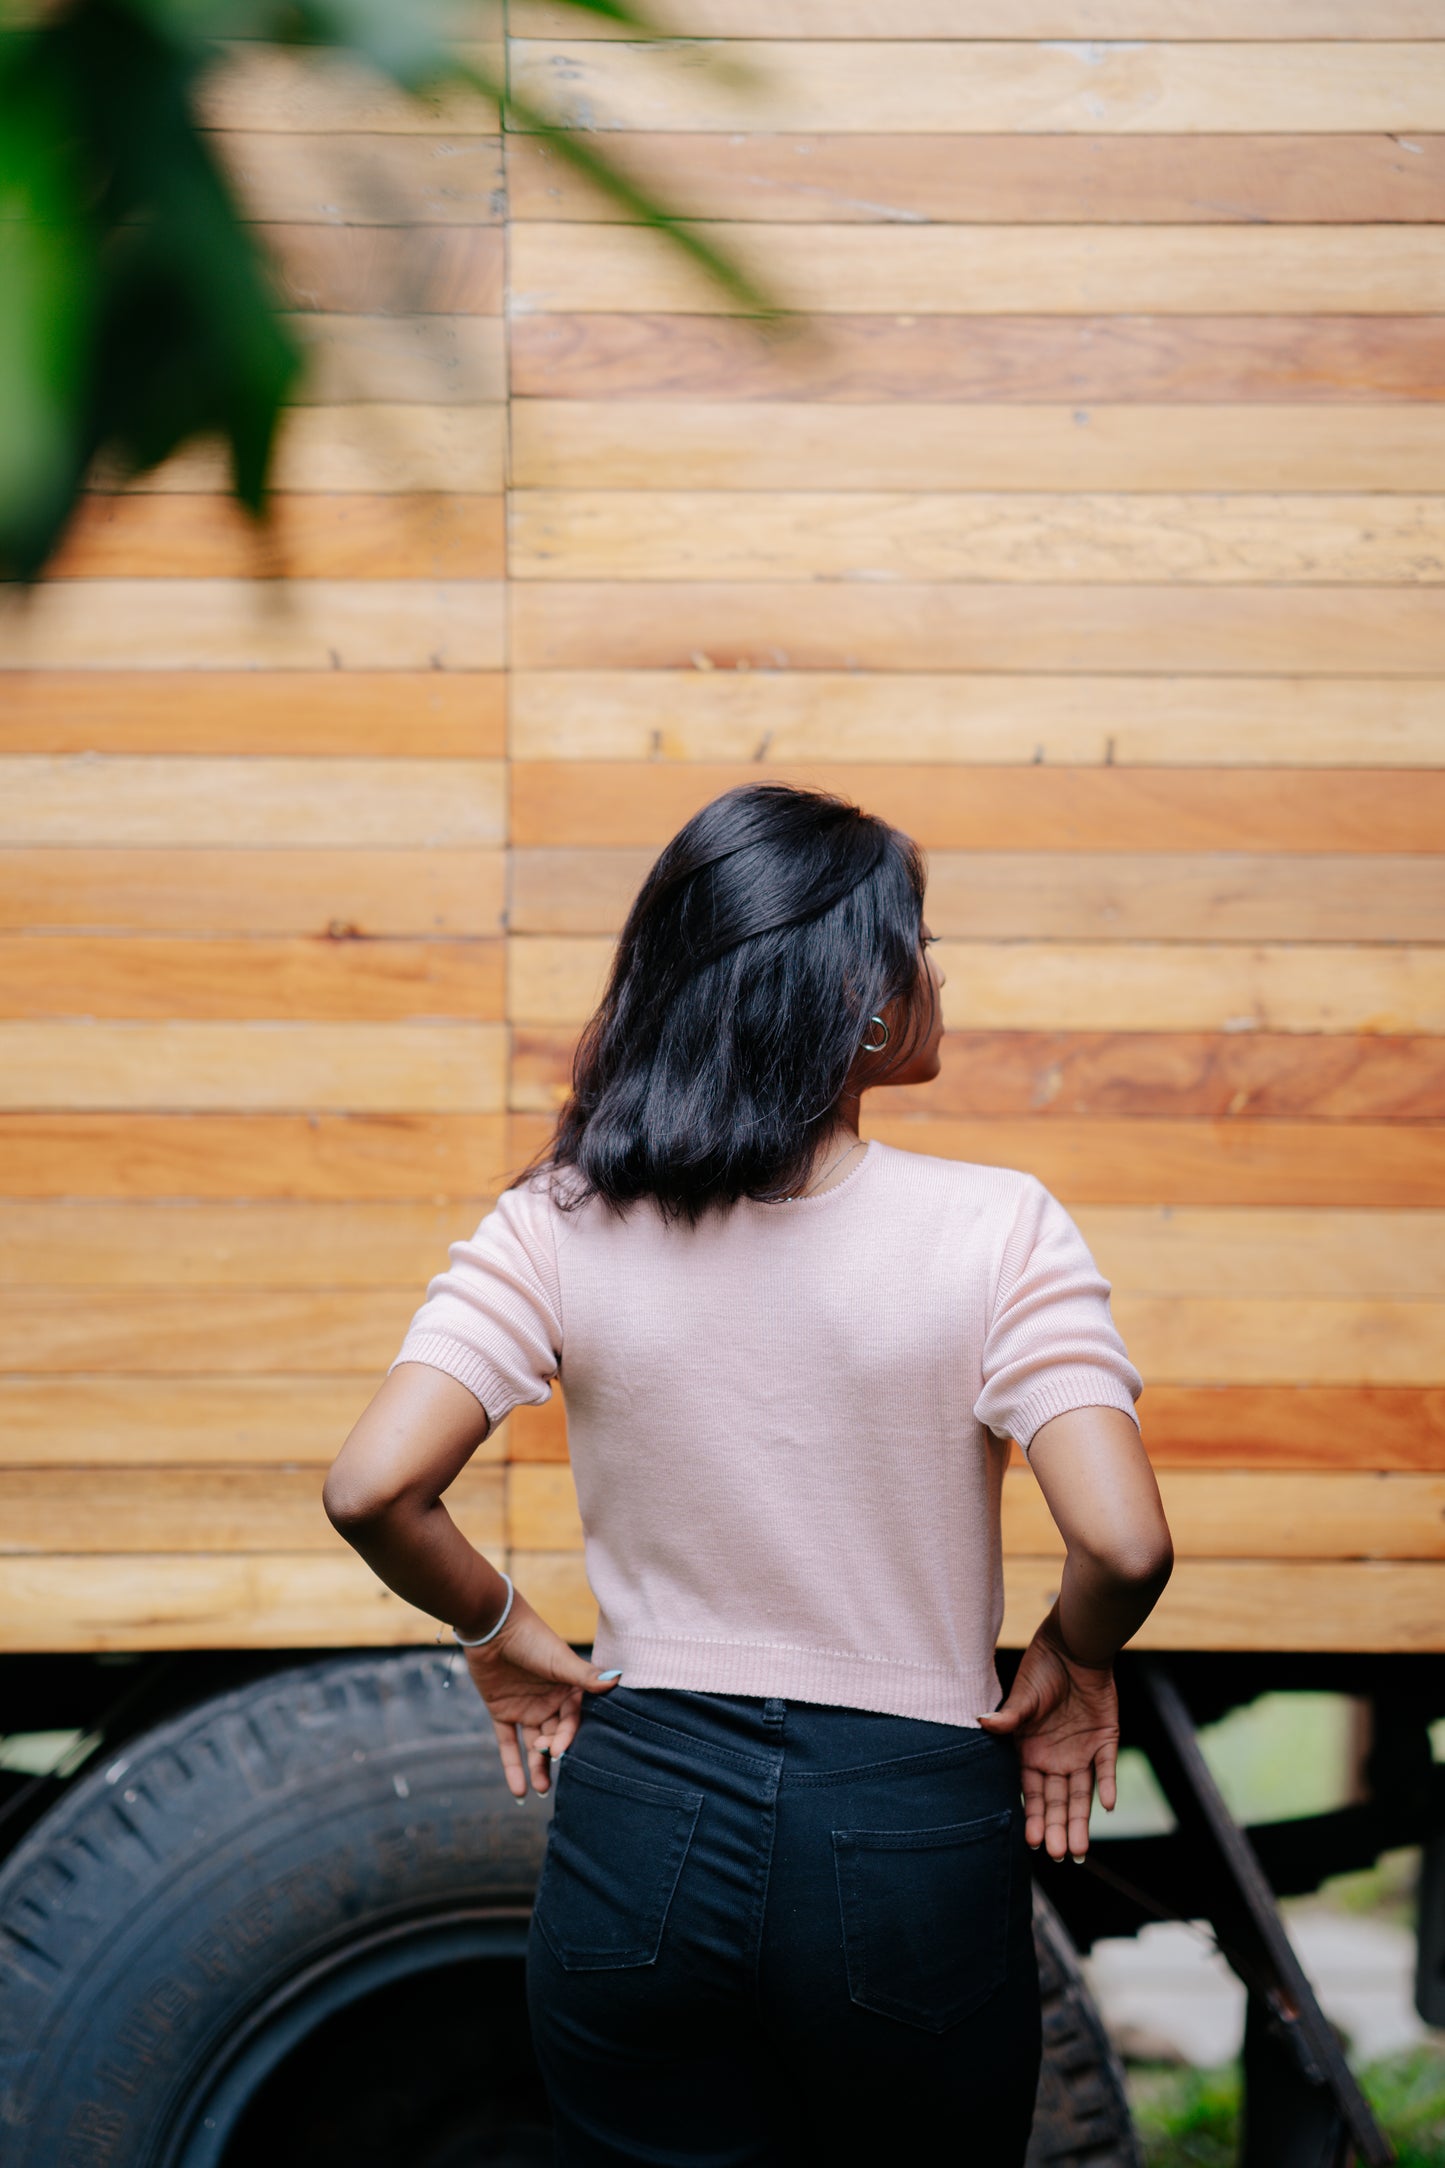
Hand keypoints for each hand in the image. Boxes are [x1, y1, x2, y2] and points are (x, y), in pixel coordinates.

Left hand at [460, 1586, 619, 1799]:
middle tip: (547, 1773)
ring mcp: (526, 1708)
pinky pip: (508, 1743)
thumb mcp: (559, 1660)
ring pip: (534, 1744)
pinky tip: (519, 1791)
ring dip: (536, 1767)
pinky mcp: (502, 1712)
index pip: (572, 1721)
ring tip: (539, 1790)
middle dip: (552, 1756)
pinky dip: (512, 1767)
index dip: (567, 1737)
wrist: (491, 1625)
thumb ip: (585, 1676)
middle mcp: (549, 1701)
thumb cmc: (531, 1638)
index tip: (559, 1751)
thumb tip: (618, 1680)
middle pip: (555, 1736)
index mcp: (567, 1689)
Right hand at [978, 1613, 1117, 1863]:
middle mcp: (1055, 1759)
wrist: (1075, 1646)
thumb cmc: (1042, 1669)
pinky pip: (1106, 1769)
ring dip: (1080, 1821)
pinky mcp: (1105, 1741)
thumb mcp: (1024, 1695)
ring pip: (1081, 1795)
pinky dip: (1107, 1786)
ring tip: (1078, 1851)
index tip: (1032, 1841)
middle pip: (1056, 1801)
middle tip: (1056, 1856)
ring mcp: (1082, 1752)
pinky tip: (1106, 1806)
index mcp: (1031, 1752)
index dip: (1032, 1815)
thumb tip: (982, 1721)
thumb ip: (1009, 1716)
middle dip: (1056, 1829)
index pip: (1032, 1792)